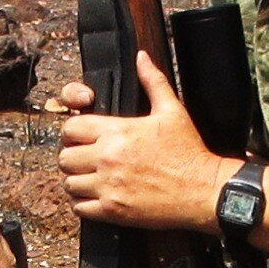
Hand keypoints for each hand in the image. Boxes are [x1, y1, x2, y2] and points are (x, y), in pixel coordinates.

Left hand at [58, 52, 233, 231]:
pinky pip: (79, 208)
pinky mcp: (113, 210)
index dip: (73, 133)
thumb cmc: (189, 152)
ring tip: (91, 180)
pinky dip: (83, 204)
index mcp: (117, 131)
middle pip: (64, 157)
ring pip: (69, 183)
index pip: (70, 128)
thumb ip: (153, 81)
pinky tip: (97, 198)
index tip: (82, 139)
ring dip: (77, 181)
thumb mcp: (172, 111)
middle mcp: (108, 157)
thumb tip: (142, 58)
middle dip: (73, 158)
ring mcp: (108, 185)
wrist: (203, 189)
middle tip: (86, 161)